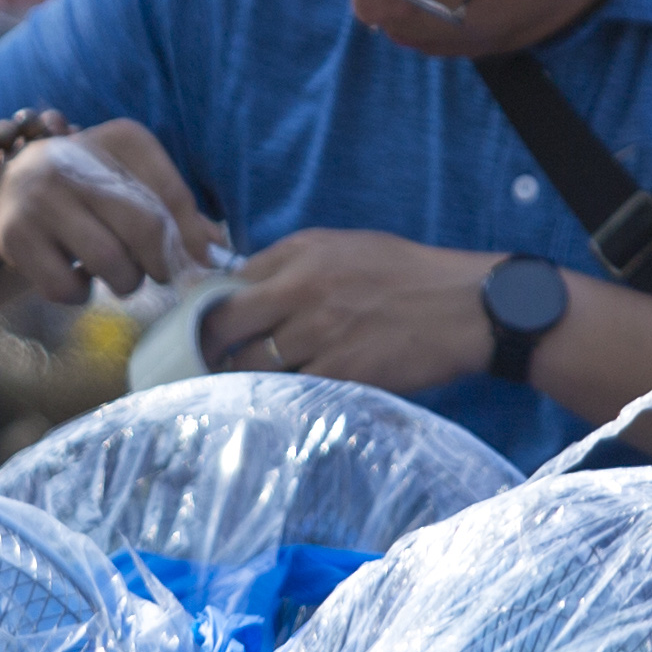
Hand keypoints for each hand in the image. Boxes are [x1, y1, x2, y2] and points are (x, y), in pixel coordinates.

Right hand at [0, 118, 223, 302]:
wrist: (0, 189)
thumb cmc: (86, 192)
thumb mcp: (130, 183)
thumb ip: (176, 213)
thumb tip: (220, 255)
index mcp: (119, 138)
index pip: (171, 193)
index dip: (192, 238)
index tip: (199, 262)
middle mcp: (76, 158)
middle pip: (145, 227)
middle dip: (162, 264)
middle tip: (160, 274)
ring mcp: (41, 196)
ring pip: (110, 262)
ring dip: (125, 282)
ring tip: (120, 274)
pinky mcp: (15, 235)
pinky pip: (67, 287)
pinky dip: (80, 294)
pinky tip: (76, 276)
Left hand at [204, 230, 499, 394]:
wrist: (465, 307)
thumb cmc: (404, 274)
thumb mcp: (343, 247)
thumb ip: (289, 262)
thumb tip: (237, 284)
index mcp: (301, 257)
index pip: (227, 284)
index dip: (200, 310)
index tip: (187, 329)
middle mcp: (303, 293)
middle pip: (224, 328)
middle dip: (202, 349)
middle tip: (192, 366)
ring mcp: (320, 337)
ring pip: (251, 367)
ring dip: (236, 380)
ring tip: (225, 390)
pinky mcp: (341, 375)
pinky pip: (289, 391)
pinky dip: (276, 398)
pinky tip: (269, 404)